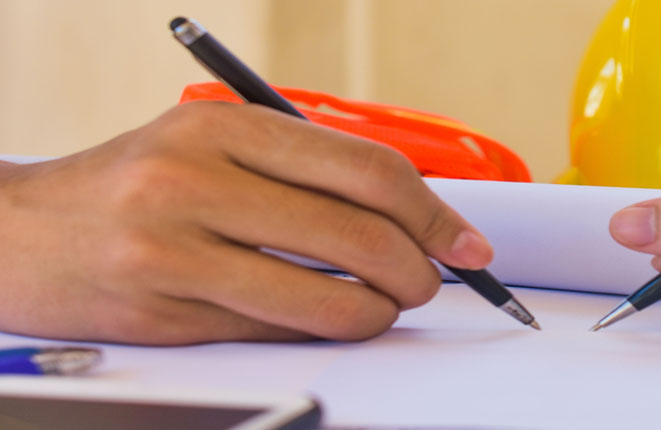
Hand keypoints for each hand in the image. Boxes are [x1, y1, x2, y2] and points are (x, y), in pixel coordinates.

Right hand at [0, 102, 491, 344]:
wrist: (16, 232)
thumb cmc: (133, 184)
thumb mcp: (214, 144)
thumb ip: (303, 168)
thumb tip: (412, 214)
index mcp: (225, 126)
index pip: (368, 170)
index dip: (436, 214)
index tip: (467, 243)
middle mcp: (196, 180)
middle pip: (359, 236)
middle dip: (419, 270)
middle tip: (430, 282)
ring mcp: (174, 251)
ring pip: (324, 298)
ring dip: (377, 313)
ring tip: (383, 307)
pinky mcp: (162, 314)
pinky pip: (276, 331)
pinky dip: (320, 330)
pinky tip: (325, 318)